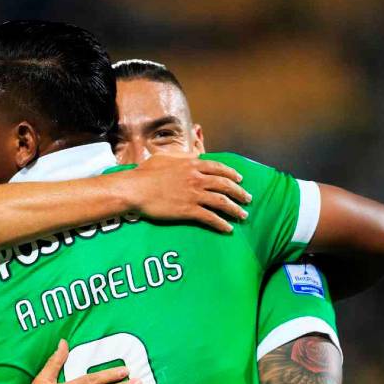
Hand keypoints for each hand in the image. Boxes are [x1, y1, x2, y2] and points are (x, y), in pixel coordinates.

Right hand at [119, 154, 249, 232]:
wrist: (136, 189)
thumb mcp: (165, 157)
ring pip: (221, 202)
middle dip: (239, 193)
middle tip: (247, 199)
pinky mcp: (189, 210)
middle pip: (225, 185)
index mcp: (192, 164)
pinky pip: (210, 217)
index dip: (231, 174)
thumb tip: (192, 155)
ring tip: (243, 216)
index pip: (219, 168)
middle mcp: (197, 178)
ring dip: (235, 209)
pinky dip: (221, 223)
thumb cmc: (145, 173)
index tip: (240, 179)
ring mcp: (194, 194)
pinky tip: (228, 229)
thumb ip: (182, 156)